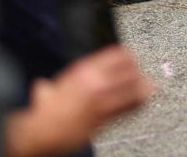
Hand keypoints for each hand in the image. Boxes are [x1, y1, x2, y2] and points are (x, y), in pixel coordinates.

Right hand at [6, 45, 152, 156]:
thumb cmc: (41, 112)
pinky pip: (130, 106)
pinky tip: (143, 101)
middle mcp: (96, 80)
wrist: (38, 132)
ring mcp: (102, 99)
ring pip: (135, 86)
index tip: (133, 60)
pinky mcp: (105, 117)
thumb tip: (44, 87)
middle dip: (138, 72)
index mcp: (84, 69)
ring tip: (148, 87)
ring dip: (143, 86)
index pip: (119, 54)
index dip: (129, 56)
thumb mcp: (48, 89)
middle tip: (141, 75)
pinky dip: (140, 102)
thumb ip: (53, 86)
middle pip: (131, 68)